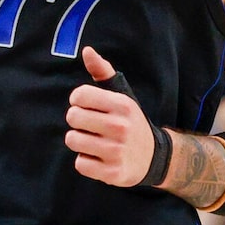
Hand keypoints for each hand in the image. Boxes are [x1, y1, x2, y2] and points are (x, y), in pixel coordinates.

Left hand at [62, 48, 154, 186]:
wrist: (153, 158)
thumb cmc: (129, 122)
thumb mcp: (122, 95)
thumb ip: (103, 71)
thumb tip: (87, 50)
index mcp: (122, 105)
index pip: (79, 95)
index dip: (78, 101)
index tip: (87, 106)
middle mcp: (120, 127)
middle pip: (72, 117)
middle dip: (77, 121)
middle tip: (90, 126)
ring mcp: (116, 151)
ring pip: (72, 140)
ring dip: (79, 142)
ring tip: (94, 142)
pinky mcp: (112, 173)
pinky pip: (80, 163)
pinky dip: (86, 162)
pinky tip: (99, 158)